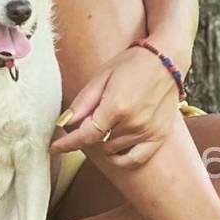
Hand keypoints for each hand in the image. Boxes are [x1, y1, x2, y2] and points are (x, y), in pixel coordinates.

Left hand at [49, 45, 179, 167]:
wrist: (165, 59)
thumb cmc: (132, 63)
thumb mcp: (102, 76)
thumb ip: (83, 102)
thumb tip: (64, 122)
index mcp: (116, 107)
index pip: (85, 135)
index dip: (67, 143)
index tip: (54, 148)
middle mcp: (133, 123)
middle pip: (98, 142)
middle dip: (86, 134)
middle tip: (88, 119)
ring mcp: (147, 131)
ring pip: (113, 150)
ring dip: (103, 142)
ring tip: (106, 123)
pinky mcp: (159, 136)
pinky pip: (135, 159)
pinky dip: (121, 159)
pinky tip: (113, 150)